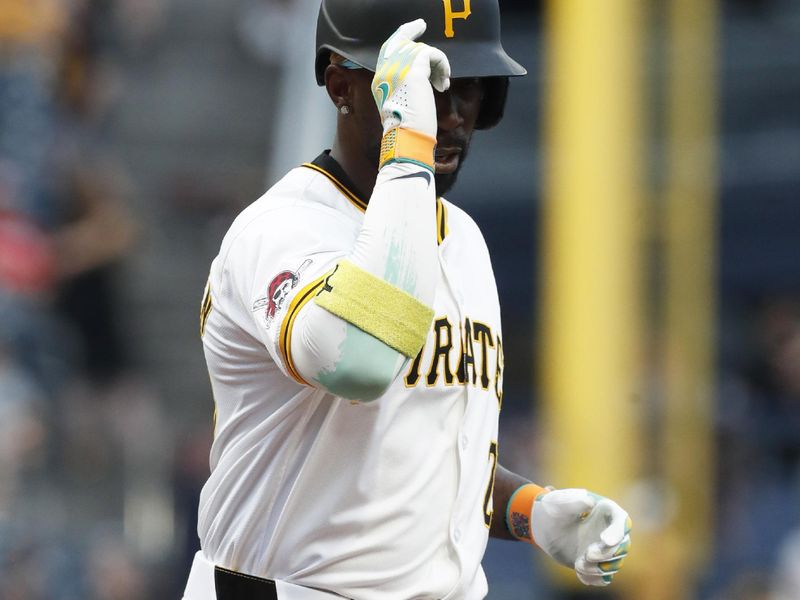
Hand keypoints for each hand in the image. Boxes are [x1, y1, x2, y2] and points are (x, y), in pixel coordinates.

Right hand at [371, 19, 450, 137]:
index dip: (400, 40)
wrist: (407, 137)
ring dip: (437, 63)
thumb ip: (404, 88)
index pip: (388, 52)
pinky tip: (444, 83)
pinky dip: (443, 65)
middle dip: (410, 30)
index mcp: (380, 81)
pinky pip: (432, 54)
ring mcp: (399, 68)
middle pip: (398, 41)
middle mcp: (386, 71)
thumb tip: (421, 77)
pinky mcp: (414, 69)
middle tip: (422, 25)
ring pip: (421, 49)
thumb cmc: (407, 130)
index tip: (412, 32)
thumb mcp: (401, 106)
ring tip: (443, 82)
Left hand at [531, 488, 631, 585]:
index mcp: (606, 511)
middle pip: (623, 546)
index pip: (622, 521)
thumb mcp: (560, 502)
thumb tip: (589, 502)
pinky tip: (580, 573)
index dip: (617, 532)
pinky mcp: (597, 563)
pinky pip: (604, 577)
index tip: (605, 540)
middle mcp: (610, 530)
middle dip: (607, 554)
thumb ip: (573, 500)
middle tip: (587, 554)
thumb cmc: (555, 508)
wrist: (545, 525)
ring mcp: (605, 548)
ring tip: (578, 564)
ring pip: (615, 563)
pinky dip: (594, 578)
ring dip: (599, 568)